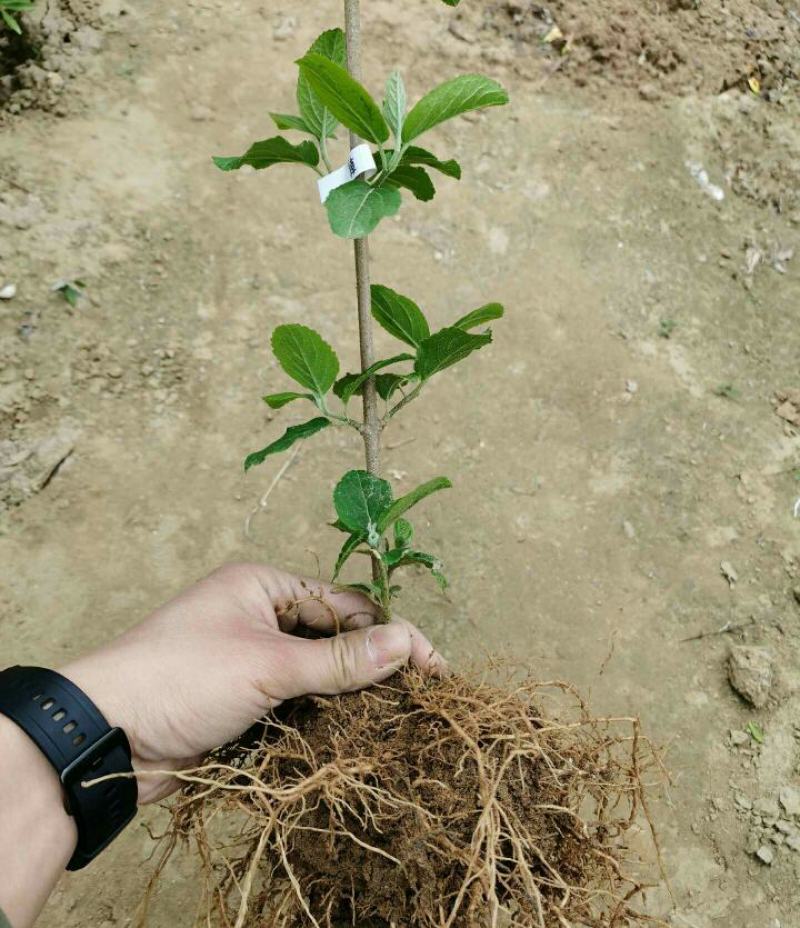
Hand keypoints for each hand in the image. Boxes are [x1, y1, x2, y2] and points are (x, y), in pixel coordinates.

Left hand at [60, 563, 443, 802]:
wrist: (106, 737)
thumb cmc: (182, 678)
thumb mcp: (267, 664)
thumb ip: (339, 660)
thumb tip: (407, 643)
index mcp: (262, 585)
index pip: (343, 603)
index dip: (389, 633)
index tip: (432, 667)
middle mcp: (258, 616)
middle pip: (332, 637)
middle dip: (371, 665)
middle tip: (420, 697)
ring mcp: (248, 660)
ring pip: (315, 674)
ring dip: (347, 696)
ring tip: (396, 720)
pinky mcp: (241, 701)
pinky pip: (294, 703)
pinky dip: (321, 717)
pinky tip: (352, 735)